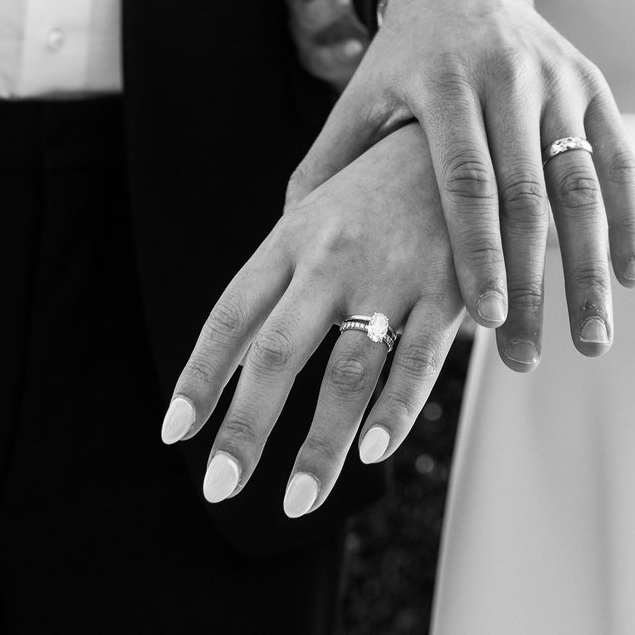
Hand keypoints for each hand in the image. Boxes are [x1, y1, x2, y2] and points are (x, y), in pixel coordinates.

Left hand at [163, 123, 463, 519]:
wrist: (462, 132)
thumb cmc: (375, 184)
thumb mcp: (315, 212)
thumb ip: (275, 277)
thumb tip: (229, 358)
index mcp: (292, 236)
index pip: (232, 312)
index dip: (201, 374)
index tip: (173, 431)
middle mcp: (333, 256)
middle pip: (278, 350)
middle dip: (247, 424)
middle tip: (218, 485)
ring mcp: (392, 273)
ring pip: (348, 370)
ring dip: (321, 444)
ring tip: (295, 502)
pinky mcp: (450, 289)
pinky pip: (420, 360)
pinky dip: (396, 411)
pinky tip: (374, 453)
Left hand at [288, 0, 634, 370]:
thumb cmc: (402, 58)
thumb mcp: (361, 98)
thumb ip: (328, 165)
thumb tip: (283, 236)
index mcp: (442, 84)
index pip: (464, 178)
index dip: (477, 249)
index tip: (487, 318)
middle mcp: (505, 78)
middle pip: (526, 192)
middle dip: (534, 280)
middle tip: (530, 355)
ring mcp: (555, 80)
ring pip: (580, 183)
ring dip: (590, 264)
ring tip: (591, 338)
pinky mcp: (591, 83)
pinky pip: (618, 157)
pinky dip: (628, 219)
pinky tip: (630, 278)